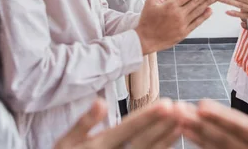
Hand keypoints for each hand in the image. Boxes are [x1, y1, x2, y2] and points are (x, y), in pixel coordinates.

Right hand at [54, 99, 187, 148]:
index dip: (148, 117)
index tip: (166, 103)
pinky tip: (175, 136)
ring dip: (167, 138)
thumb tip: (100, 102)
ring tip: (183, 120)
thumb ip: (83, 123)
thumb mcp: (65, 141)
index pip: (128, 130)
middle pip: (144, 142)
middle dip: (163, 125)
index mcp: (99, 146)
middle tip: (181, 108)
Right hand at [136, 0, 217, 53]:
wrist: (145, 39)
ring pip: (198, 11)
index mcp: (171, 5)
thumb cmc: (147, 19)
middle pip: (196, 1)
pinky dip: (204, 17)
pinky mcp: (184, 32)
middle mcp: (179, 14)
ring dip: (208, 3)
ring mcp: (182, 24)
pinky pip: (196, 23)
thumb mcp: (150, 0)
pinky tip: (209, 11)